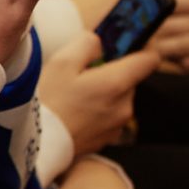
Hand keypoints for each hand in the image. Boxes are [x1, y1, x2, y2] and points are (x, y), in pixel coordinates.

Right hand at [37, 34, 158, 159]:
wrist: (37, 146)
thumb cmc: (48, 102)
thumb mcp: (61, 62)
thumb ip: (87, 43)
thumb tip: (99, 43)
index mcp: (117, 82)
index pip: (150, 59)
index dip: (141, 48)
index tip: (122, 46)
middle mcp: (125, 105)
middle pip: (131, 79)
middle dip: (112, 72)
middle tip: (83, 74)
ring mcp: (118, 125)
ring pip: (120, 98)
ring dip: (105, 93)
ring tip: (75, 96)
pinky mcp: (108, 139)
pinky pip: (110, 116)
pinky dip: (98, 111)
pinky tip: (75, 113)